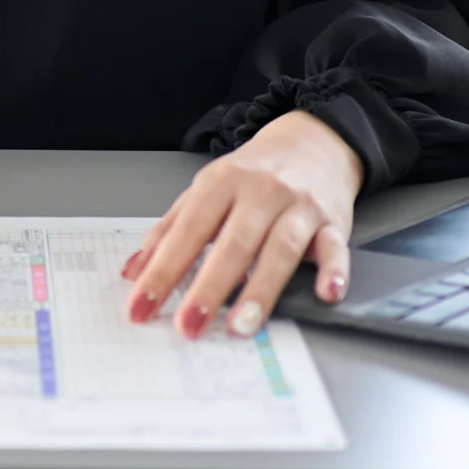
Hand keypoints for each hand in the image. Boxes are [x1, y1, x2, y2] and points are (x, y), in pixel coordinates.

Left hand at [122, 110, 364, 338]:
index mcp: (221, 183)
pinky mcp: (333, 222)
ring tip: (241, 325)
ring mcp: (298, 206)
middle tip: (189, 325)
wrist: (312, 142)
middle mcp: (260, 192)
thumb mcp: (206, 190)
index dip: (162, 270)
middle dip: (208, 287)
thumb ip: (170, 230)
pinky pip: (335, 248)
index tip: (142, 306)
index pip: (187, 232)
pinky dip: (333, 271)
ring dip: (261, 289)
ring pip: (280, 248)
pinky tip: (325, 294)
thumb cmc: (254, 174)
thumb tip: (133, 271)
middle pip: (233, 243)